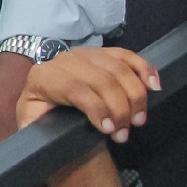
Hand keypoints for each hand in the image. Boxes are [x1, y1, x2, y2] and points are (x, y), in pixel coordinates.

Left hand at [19, 47, 158, 139]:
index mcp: (42, 77)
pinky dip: (144, 69)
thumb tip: (47, 125)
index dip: (96, 108)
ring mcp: (85, 54)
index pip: (74, 88)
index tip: (110, 130)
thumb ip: (36, 125)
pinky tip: (154, 87)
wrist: (49, 109)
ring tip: (138, 120)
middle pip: (101, 79)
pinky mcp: (103, 53)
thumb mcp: (33, 125)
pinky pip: (127, 56)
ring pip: (118, 68)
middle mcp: (64, 60)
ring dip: (135, 96)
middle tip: (125, 133)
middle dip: (119, 108)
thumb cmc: (42, 121)